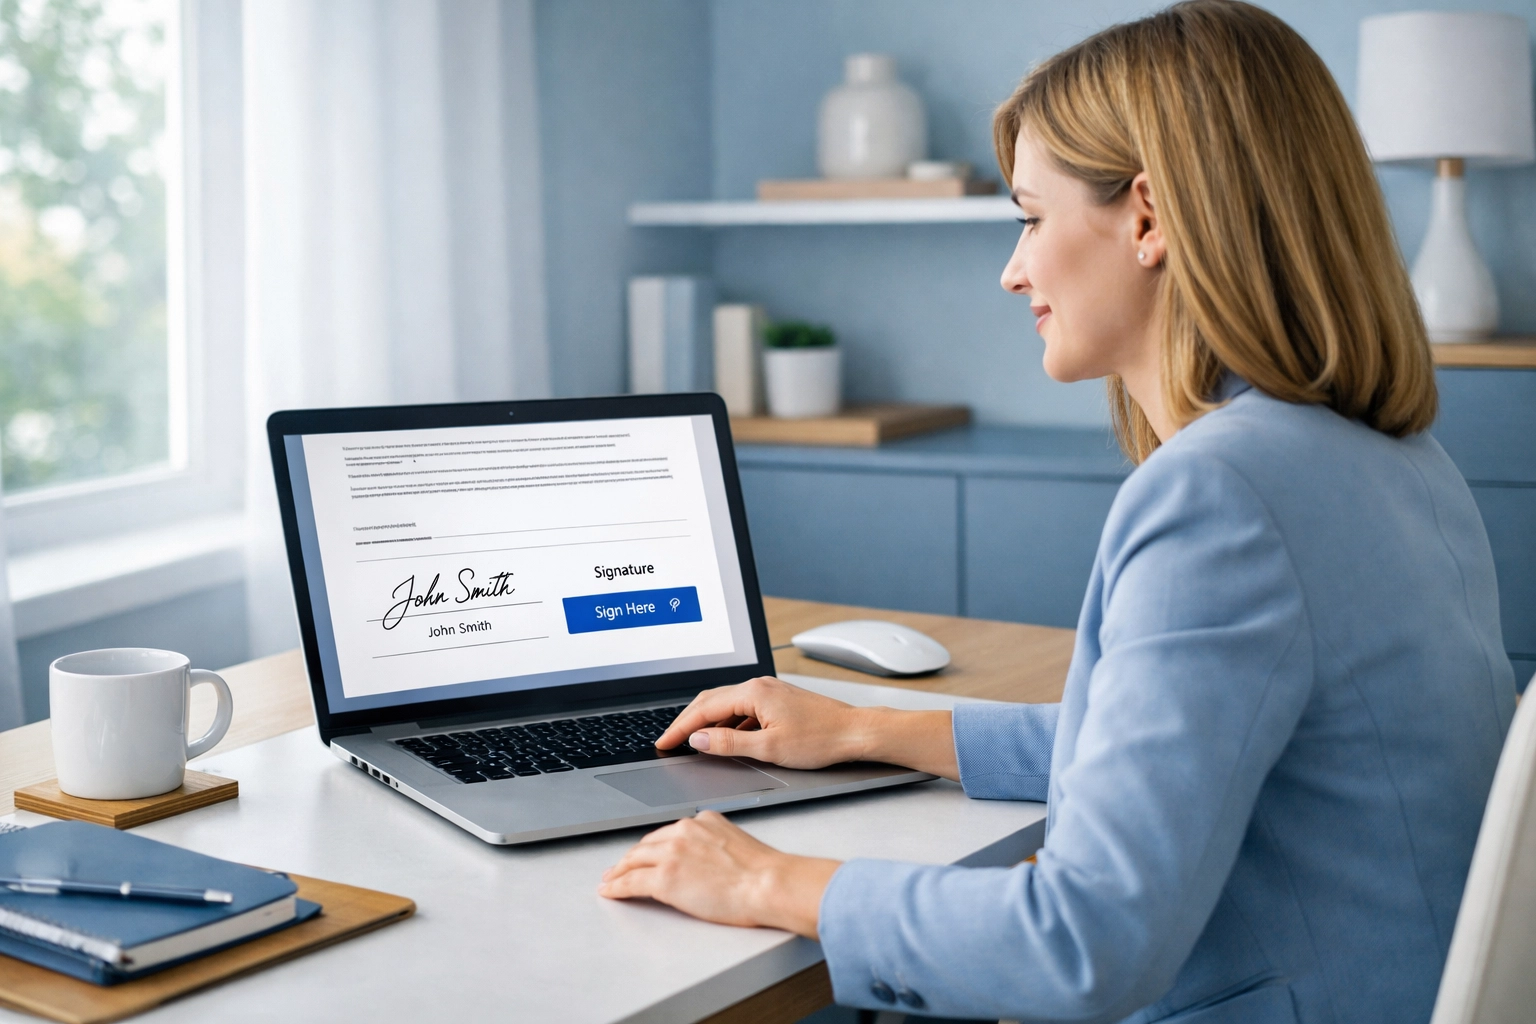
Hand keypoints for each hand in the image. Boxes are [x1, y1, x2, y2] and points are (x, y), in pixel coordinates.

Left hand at [598, 811, 838, 936]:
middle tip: (618, 868)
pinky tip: (609, 891)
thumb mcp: (736, 843)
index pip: (667, 834)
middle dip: (630, 858)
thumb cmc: (764, 872)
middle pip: (646, 845)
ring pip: (634, 861)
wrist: (768, 883)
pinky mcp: (664, 878)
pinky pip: (632, 882)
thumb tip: (707, 861)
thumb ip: (715, 844)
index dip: (651, 847)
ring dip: (618, 871)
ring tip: (609, 881)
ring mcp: (671, 854)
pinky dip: (616, 887)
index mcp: (702, 821)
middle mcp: (684, 831)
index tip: (643, 854)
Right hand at [657, 676, 961, 779]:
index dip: (680, 728)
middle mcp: (759, 686)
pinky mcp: (778, 700)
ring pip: (726, 704)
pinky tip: (725, 738)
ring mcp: (769, 691)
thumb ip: (729, 744)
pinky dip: (726, 722)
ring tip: (690, 742)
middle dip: (687, 721)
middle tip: (669, 741)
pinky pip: (742, 708)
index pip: (704, 710)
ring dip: (706, 722)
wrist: (856, 733)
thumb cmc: (821, 740)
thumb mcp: (769, 748)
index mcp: (753, 693)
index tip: (663, 743)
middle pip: (710, 701)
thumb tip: (699, 741)